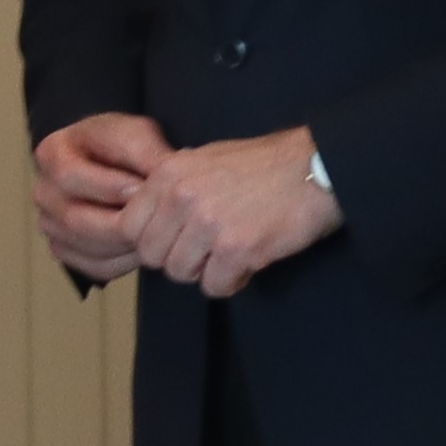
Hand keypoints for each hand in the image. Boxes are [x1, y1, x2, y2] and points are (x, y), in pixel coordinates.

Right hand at [30, 110, 171, 281]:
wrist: (114, 162)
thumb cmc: (122, 144)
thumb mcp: (135, 134)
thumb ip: (146, 153)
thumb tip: (165, 177)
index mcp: (51, 154)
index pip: (69, 176)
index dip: (107, 186)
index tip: (141, 188)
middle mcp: (44, 192)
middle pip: (75, 219)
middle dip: (121, 221)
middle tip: (156, 218)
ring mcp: (51, 224)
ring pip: (87, 247)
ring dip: (126, 244)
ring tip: (156, 232)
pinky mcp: (67, 250)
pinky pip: (95, 266)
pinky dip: (126, 262)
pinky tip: (146, 246)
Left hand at [118, 127, 341, 299]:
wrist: (316, 167)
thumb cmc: (264, 164)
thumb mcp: (206, 159)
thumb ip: (171, 185)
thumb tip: (140, 210)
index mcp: (170, 174)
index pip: (129, 226)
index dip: (151, 239)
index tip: (174, 240)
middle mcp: (183, 197)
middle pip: (152, 256)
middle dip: (177, 258)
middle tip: (205, 250)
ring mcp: (209, 224)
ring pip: (181, 273)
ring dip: (204, 271)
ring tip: (229, 253)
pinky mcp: (238, 249)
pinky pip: (215, 286)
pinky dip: (231, 281)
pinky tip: (247, 263)